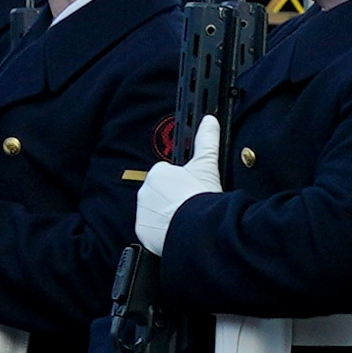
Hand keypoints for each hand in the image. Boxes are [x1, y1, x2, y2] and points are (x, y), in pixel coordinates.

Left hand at [132, 119, 223, 257]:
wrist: (197, 229)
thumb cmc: (200, 197)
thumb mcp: (206, 165)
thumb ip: (206, 140)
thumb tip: (209, 120)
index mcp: (157, 173)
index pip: (168, 176)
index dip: (182, 184)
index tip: (192, 192)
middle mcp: (145, 191)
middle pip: (160, 194)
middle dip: (173, 199)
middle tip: (190, 205)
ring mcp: (142, 212)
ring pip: (155, 212)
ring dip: (167, 215)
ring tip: (185, 220)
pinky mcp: (142, 231)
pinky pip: (150, 230)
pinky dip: (160, 232)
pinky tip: (176, 230)